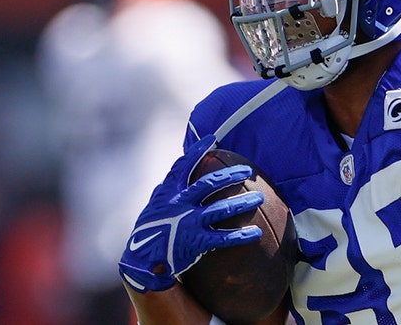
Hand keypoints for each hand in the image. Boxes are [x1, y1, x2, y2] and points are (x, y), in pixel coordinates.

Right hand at [119, 135, 264, 292]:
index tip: (212, 139)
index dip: (197, 151)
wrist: (140, 260)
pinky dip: (240, 235)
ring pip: (221, 209)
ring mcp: (188, 222)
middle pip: (209, 184)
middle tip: (248, 170)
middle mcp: (180, 204)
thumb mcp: (153, 206)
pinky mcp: (195, 242)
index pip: (183, 166)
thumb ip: (165, 192)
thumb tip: (171, 177)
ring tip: (260, 197)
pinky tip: (255, 233)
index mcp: (169, 193)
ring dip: (242, 202)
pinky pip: (222, 238)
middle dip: (230, 175)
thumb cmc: (148, 231)